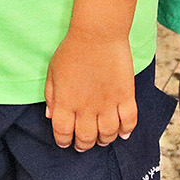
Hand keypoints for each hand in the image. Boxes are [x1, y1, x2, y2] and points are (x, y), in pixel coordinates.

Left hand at [45, 30, 136, 149]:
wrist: (97, 34)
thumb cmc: (72, 49)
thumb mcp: (52, 71)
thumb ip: (51, 96)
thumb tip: (50, 116)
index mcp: (65, 103)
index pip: (62, 132)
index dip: (63, 141)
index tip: (66, 142)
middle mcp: (85, 108)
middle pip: (85, 138)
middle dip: (84, 145)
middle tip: (84, 144)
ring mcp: (107, 104)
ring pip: (107, 134)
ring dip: (104, 140)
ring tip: (102, 139)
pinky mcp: (125, 97)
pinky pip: (128, 121)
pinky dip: (126, 130)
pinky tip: (123, 132)